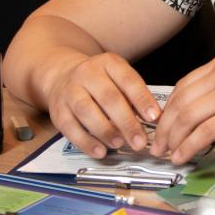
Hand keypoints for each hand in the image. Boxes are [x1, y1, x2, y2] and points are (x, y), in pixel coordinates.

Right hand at [35, 49, 160, 157]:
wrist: (61, 76)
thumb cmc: (99, 81)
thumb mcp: (118, 78)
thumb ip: (135, 96)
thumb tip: (156, 119)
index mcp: (108, 63)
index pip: (128, 80)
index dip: (142, 99)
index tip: (154, 117)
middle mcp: (87, 74)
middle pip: (108, 98)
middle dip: (126, 122)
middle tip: (140, 141)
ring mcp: (70, 91)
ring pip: (87, 111)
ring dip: (105, 131)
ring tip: (120, 144)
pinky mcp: (58, 110)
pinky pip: (70, 128)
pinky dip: (86, 142)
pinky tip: (100, 151)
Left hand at [152, 56, 214, 163]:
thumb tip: (193, 113)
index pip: (181, 88)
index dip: (166, 111)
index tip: (161, 127)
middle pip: (179, 103)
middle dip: (164, 128)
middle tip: (158, 145)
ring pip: (188, 118)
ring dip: (174, 140)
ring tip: (169, 154)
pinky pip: (203, 133)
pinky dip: (189, 147)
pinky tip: (184, 156)